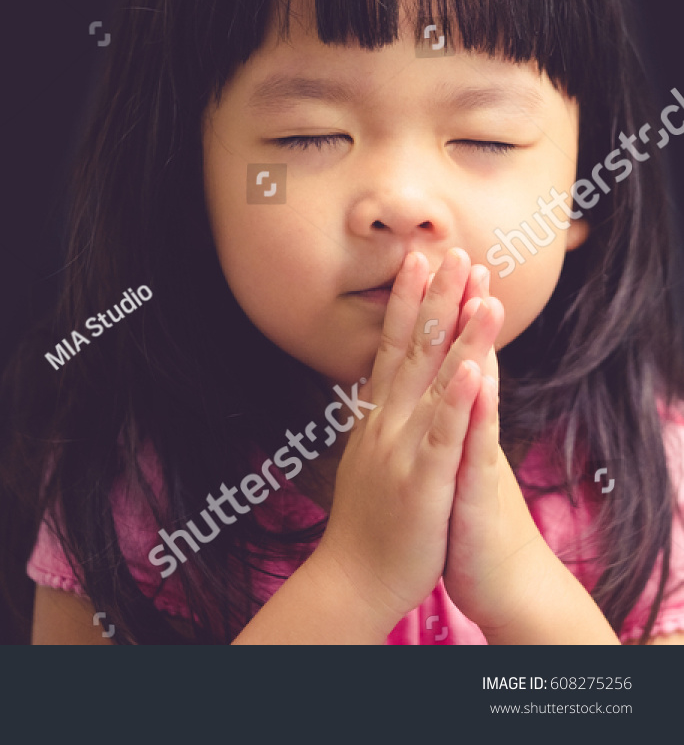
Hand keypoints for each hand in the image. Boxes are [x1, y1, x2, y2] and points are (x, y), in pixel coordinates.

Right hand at [313, 248, 504, 633]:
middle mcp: (387, 423)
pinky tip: (473, 368)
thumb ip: (374, 419)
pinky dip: (458, 399)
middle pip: (412, 349)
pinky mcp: (423, 480)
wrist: (351, 578)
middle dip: (433, 298)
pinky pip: (445, 434)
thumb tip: (372, 386)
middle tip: (450, 250)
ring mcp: (403, 449)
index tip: (420, 259)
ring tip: (478, 290)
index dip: (408, 301)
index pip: (393, 346)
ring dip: (456, 333)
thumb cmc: (366, 523)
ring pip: (433, 381)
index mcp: (377, 417)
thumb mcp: (367, 458)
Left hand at [441, 268, 554, 631]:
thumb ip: (440, 419)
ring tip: (483, 298)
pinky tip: (480, 376)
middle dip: (461, 309)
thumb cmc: (462, 519)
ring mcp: (475, 454)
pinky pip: (477, 442)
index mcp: (449, 420)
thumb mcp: (443, 461)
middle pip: (463, 358)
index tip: (431, 262)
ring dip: (479, 343)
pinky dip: (477, 408)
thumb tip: (429, 382)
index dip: (436, 310)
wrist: (497, 579)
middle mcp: (465, 429)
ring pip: (476, 390)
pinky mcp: (479, 487)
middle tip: (464, 256)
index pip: (442, 354)